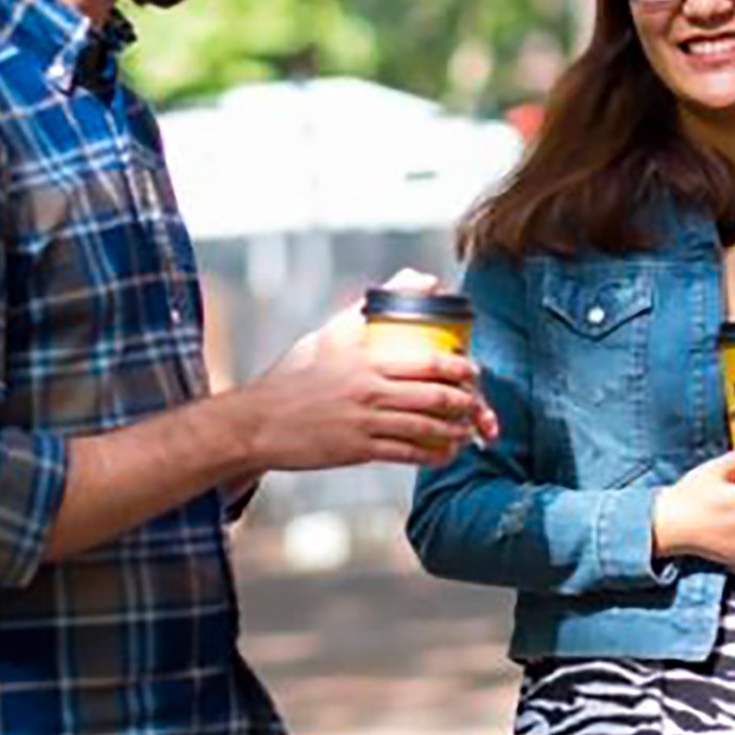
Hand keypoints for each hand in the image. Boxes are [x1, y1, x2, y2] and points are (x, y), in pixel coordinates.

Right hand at [246, 298, 488, 470]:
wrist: (257, 422)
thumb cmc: (295, 375)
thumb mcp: (330, 334)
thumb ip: (373, 307)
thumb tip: (420, 278)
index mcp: (366, 359)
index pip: (429, 361)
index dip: (460, 368)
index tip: (474, 370)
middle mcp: (369, 391)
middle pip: (435, 397)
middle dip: (466, 402)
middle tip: (477, 402)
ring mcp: (364, 423)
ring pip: (426, 428)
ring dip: (456, 431)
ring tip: (468, 430)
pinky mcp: (358, 450)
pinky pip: (407, 454)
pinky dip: (433, 455)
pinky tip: (445, 453)